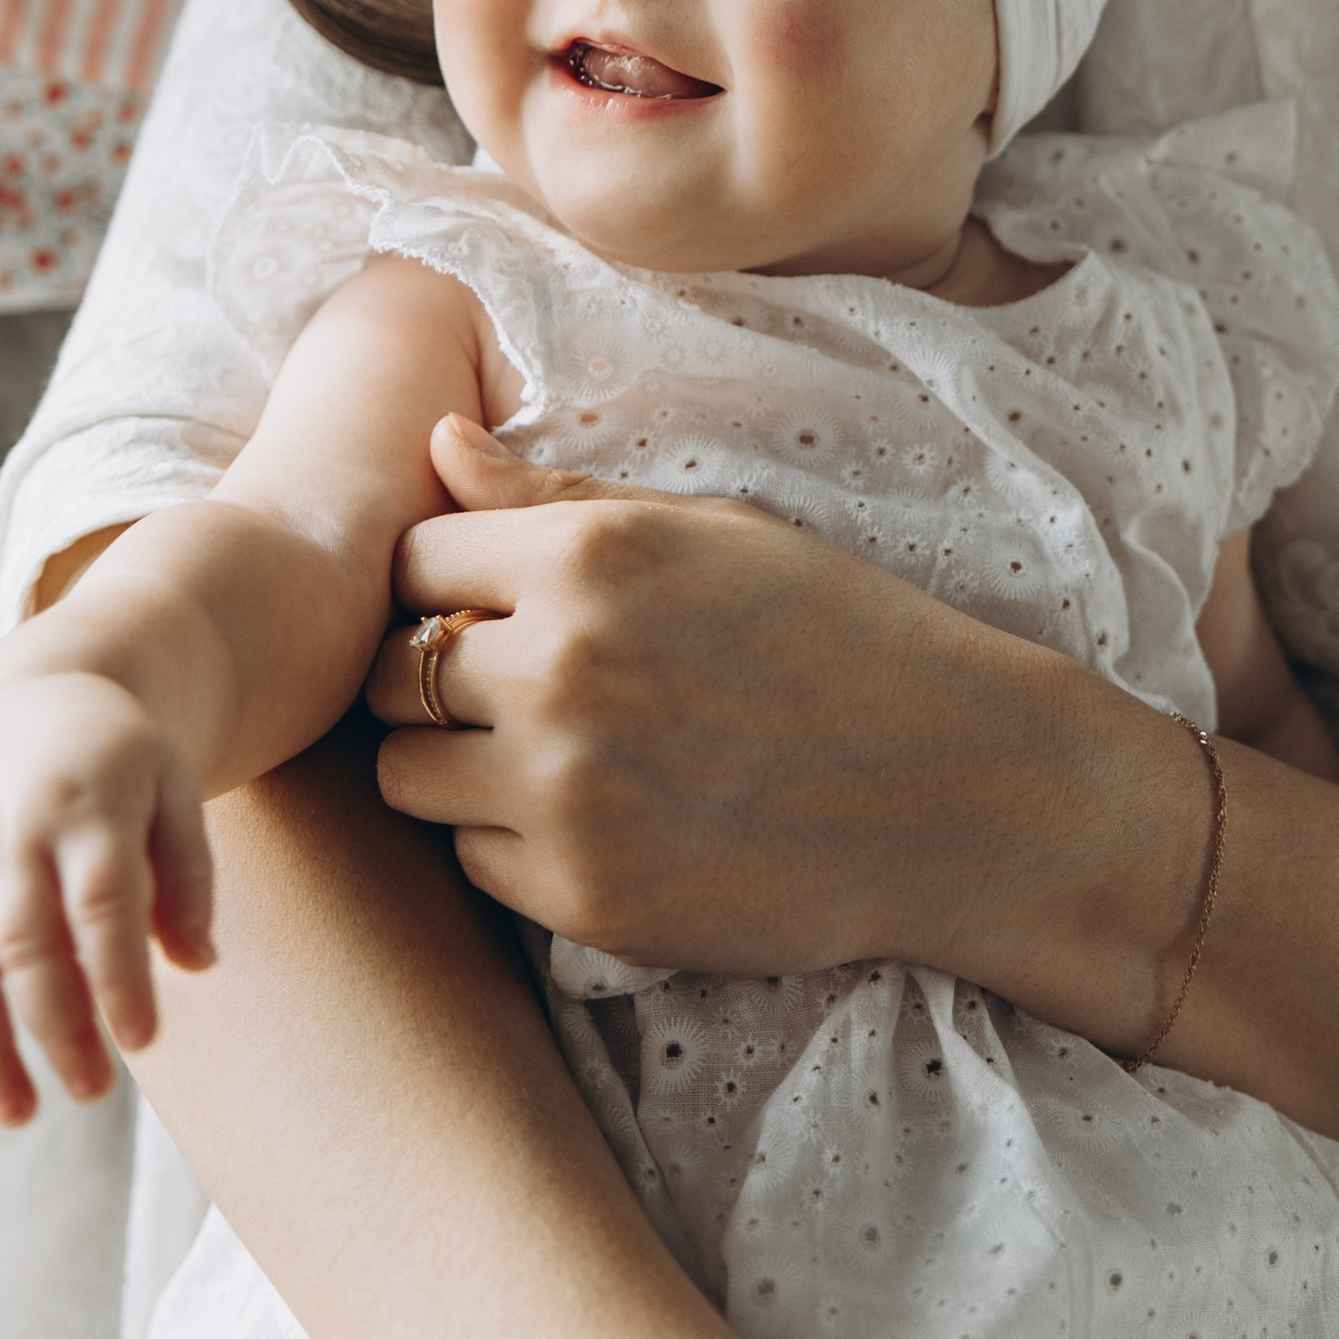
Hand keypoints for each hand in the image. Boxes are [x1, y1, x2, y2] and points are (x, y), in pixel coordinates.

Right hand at [0, 667, 214, 1117]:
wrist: (36, 694)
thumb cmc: (121, 759)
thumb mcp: (175, 791)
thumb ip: (189, 876)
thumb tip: (199, 964)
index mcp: (89, 805)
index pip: (103, 903)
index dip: (120, 976)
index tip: (145, 1040)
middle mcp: (13, 831)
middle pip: (26, 943)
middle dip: (56, 1025)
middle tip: (93, 1090)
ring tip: (19, 1111)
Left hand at [360, 417, 1156, 1002]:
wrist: (950, 786)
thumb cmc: (836, 634)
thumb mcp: (713, 532)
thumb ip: (557, 496)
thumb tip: (433, 442)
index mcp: (590, 556)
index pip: (410, 560)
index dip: (443, 582)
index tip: (493, 604)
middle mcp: (559, 668)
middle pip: (387, 673)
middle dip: (430, 675)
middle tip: (514, 687)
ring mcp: (564, 791)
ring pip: (409, 775)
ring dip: (457, 764)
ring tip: (556, 754)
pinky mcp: (581, 896)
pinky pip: (473, 862)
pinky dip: (515, 843)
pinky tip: (605, 817)